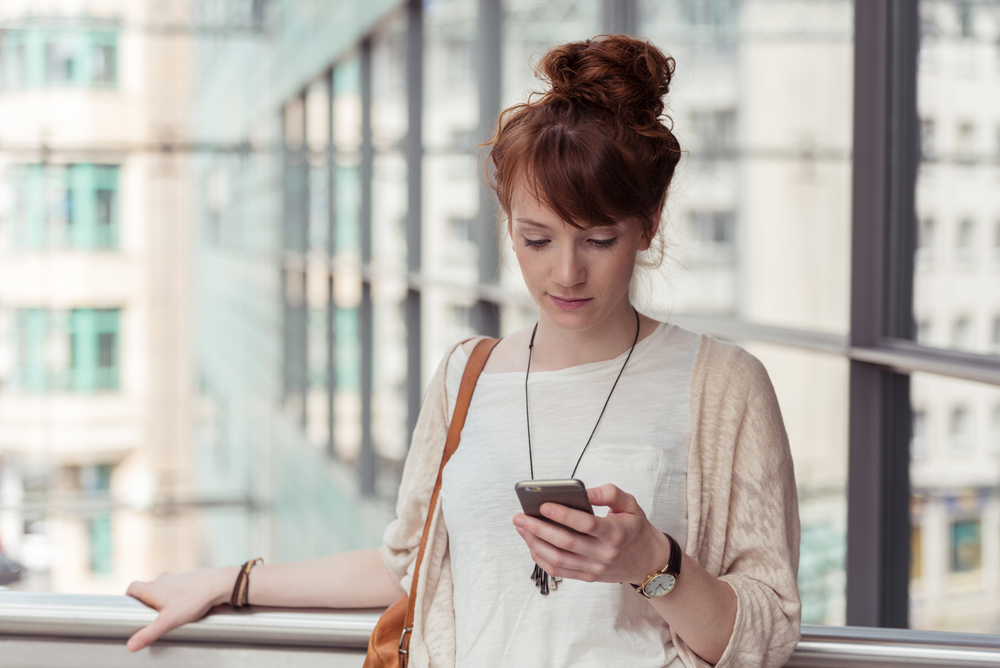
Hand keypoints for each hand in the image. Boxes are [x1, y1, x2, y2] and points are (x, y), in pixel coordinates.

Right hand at [125, 566, 237, 650]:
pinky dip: (175, 595)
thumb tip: (130, 646)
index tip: (129, 607)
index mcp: (152, 588)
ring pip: (162, 587)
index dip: (128, 597)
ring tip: (167, 612)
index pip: (132, 588)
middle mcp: (162, 579)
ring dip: (161, 598)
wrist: (219, 584)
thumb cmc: (193, 600)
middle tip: (148, 616)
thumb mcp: (168, 621)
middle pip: (147, 588)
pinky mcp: (189, 578)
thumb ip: (148, 634)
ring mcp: (176, 577)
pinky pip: (177, 587)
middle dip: (145, 601)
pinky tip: (184, 605)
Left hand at [512, 483, 669, 584]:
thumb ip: (610, 493)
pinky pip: (560, 571)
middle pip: (566, 543)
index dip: (563, 515)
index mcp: (615, 533)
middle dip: (539, 528)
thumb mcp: (630, 504)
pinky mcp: (588, 576)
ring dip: (535, 544)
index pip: (586, 524)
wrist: (649, 562)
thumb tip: (586, 491)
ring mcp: (595, 568)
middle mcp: (604, 553)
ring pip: (559, 559)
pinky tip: (532, 544)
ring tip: (522, 528)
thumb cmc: (636, 529)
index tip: (543, 505)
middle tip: (520, 516)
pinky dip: (542, 559)